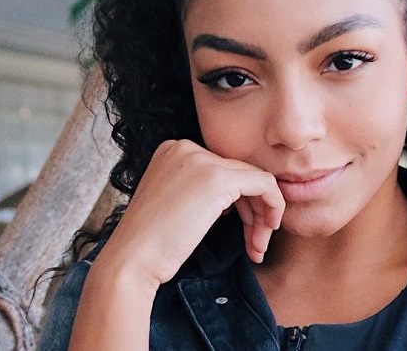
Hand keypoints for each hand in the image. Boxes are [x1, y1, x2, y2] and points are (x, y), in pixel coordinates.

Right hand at [94, 139, 284, 287]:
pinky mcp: (219, 178)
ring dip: (263, 214)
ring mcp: (202, 160)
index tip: (242, 229)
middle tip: (255, 242)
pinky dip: (274, 206)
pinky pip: (265, 184)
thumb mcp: (176, 203)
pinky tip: (266, 231)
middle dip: (254, 209)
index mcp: (173, 150)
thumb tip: (239, 199)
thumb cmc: (152, 243)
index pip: (223, 169)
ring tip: (257, 246)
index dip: (239, 202)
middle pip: (239, 174)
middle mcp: (186, 147)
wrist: (132, 259)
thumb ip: (202, 190)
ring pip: (255, 179)